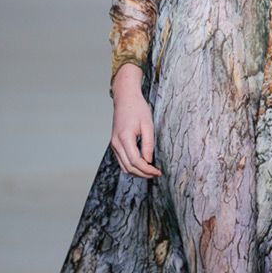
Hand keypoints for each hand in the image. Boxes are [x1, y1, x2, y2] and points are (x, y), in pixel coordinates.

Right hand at [110, 63, 160, 177]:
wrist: (125, 98)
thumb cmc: (137, 108)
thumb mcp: (148, 125)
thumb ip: (148, 144)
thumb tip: (149, 161)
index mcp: (124, 138)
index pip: (136, 161)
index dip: (147, 170)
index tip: (157, 172)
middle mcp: (116, 143)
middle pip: (129, 167)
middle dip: (143, 174)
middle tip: (156, 174)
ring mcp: (114, 144)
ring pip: (124, 166)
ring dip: (137, 172)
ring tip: (150, 172)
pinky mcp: (115, 144)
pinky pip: (122, 161)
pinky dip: (131, 166)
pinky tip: (142, 165)